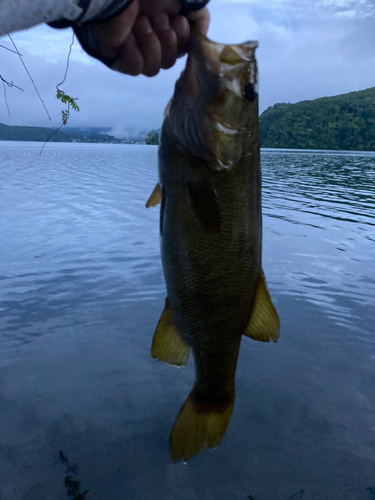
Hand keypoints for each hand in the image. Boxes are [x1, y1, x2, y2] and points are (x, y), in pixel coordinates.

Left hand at [86, 0, 209, 76]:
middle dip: (167, 40)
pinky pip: (136, 68)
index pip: (182, 53)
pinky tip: (129, 34)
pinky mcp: (117, 59)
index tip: (177, 19)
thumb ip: (200, 18)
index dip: (183, 40)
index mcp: (166, 30)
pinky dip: (135, 50)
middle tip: (156, 18)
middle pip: (168, 63)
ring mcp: (133, 53)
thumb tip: (200, 37)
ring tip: (142, 23)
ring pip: (153, 70)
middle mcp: (150, 43)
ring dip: (151, 44)